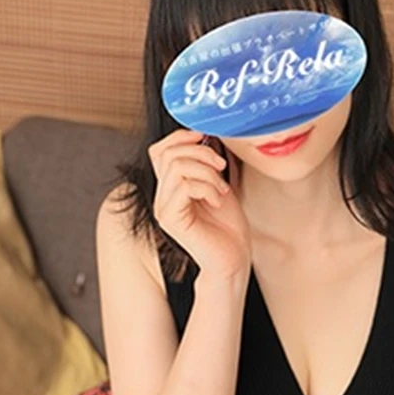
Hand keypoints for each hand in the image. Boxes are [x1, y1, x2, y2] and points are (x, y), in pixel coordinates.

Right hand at [148, 128, 251, 278]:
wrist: (233, 259)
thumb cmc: (228, 227)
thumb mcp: (219, 185)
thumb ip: (207, 163)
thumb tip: (207, 135)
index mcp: (170, 187)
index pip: (160, 150)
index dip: (182, 137)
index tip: (207, 140)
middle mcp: (162, 197)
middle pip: (168, 154)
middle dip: (201, 153)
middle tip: (221, 169)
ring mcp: (163, 209)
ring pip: (177, 168)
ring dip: (207, 173)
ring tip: (222, 190)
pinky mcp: (171, 220)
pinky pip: (184, 187)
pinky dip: (207, 188)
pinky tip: (218, 201)